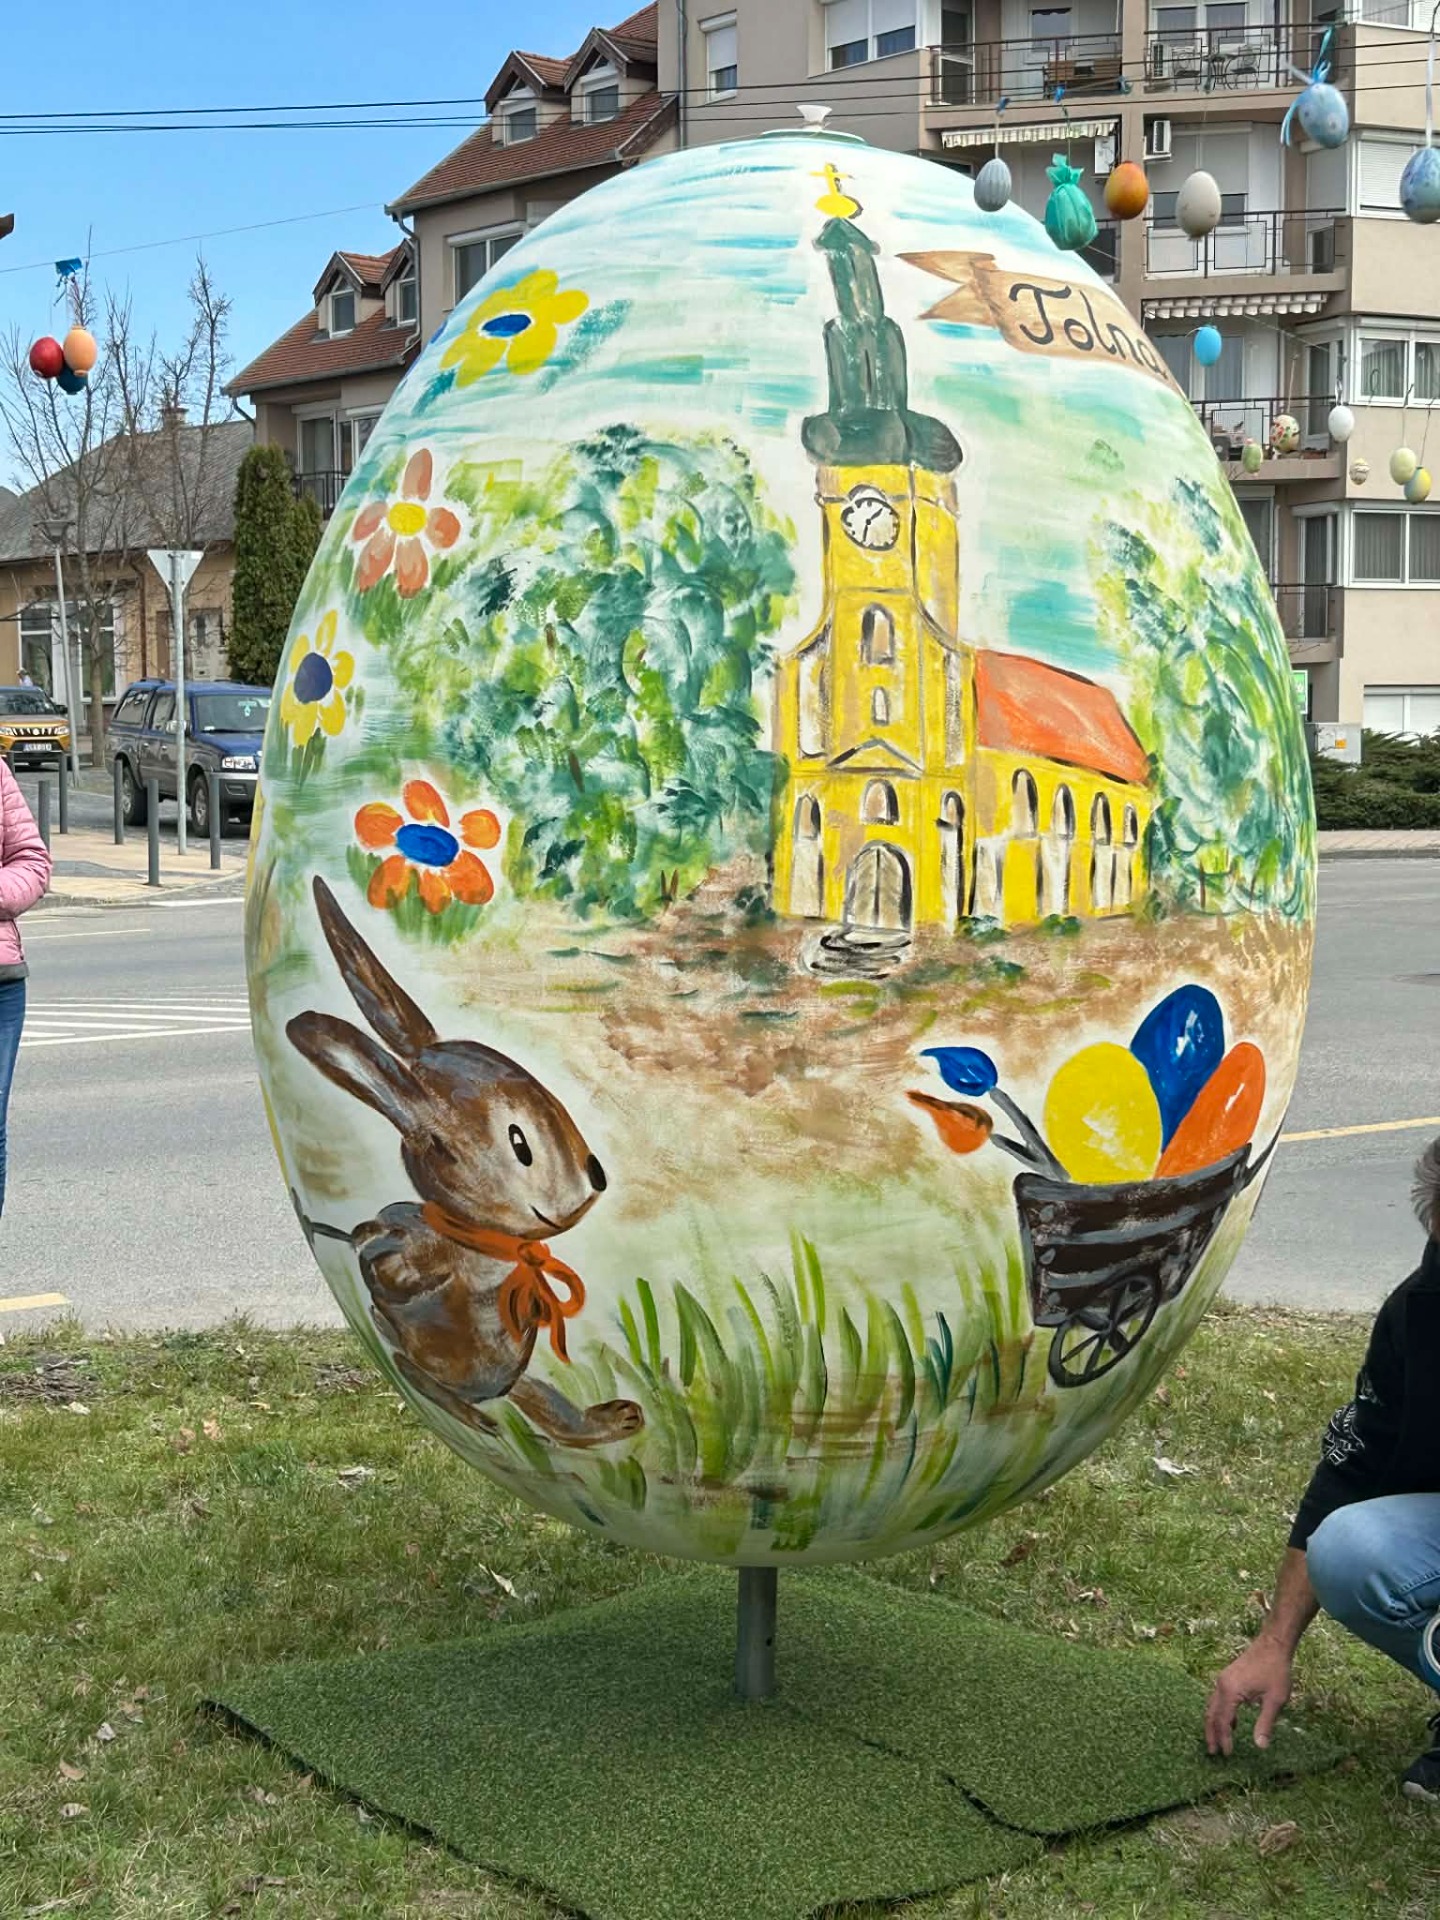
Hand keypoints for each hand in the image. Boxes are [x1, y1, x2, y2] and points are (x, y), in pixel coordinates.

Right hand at [1205, 1637, 1293, 1756]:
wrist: (1273, 1644)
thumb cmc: (1276, 1671)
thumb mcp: (1275, 1700)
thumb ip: (1266, 1723)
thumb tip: (1260, 1746)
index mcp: (1230, 1691)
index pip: (1223, 1721)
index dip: (1224, 1739)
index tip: (1228, 1755)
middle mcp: (1221, 1685)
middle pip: (1211, 1713)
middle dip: (1211, 1733)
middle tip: (1213, 1752)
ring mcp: (1223, 1679)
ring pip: (1212, 1706)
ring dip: (1214, 1724)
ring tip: (1217, 1741)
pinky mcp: (1228, 1677)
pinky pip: (1218, 1699)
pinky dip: (1220, 1713)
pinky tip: (1233, 1723)